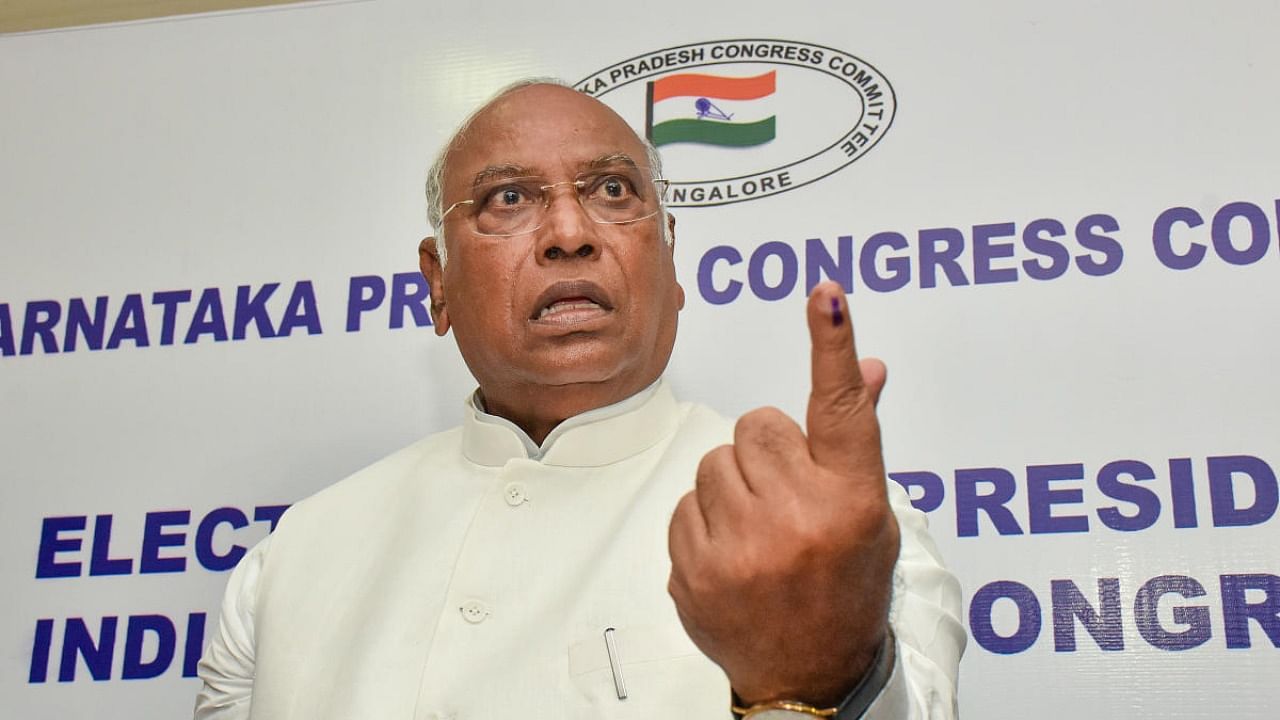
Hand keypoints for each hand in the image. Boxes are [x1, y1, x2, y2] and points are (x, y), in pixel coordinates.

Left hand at [668, 281, 898, 706]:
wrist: (809, 676)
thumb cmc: (846, 588)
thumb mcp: (871, 514)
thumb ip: (856, 441)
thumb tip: (869, 368)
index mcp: (853, 502)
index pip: (842, 408)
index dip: (833, 345)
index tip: (825, 296)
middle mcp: (799, 520)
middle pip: (757, 425)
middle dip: (767, 450)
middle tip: (786, 494)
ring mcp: (742, 549)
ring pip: (713, 461)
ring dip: (732, 485)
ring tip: (760, 529)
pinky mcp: (695, 571)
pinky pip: (685, 503)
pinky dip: (705, 521)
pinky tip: (734, 554)